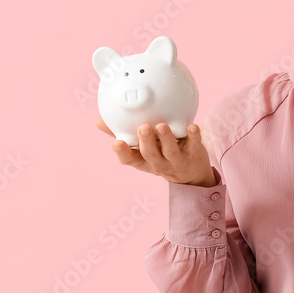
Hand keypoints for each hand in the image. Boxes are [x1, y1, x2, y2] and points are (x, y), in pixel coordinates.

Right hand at [95, 118, 217, 185]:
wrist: (192, 171)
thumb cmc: (161, 153)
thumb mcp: (142, 148)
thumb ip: (123, 132)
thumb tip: (99, 121)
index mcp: (143, 161)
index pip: (130, 160)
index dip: (123, 153)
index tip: (117, 143)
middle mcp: (159, 163)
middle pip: (151, 155)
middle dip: (146, 142)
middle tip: (142, 128)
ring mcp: (177, 160)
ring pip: (171, 151)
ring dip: (166, 138)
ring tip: (162, 126)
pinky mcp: (194, 153)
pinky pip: (194, 144)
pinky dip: (193, 136)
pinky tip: (192, 126)